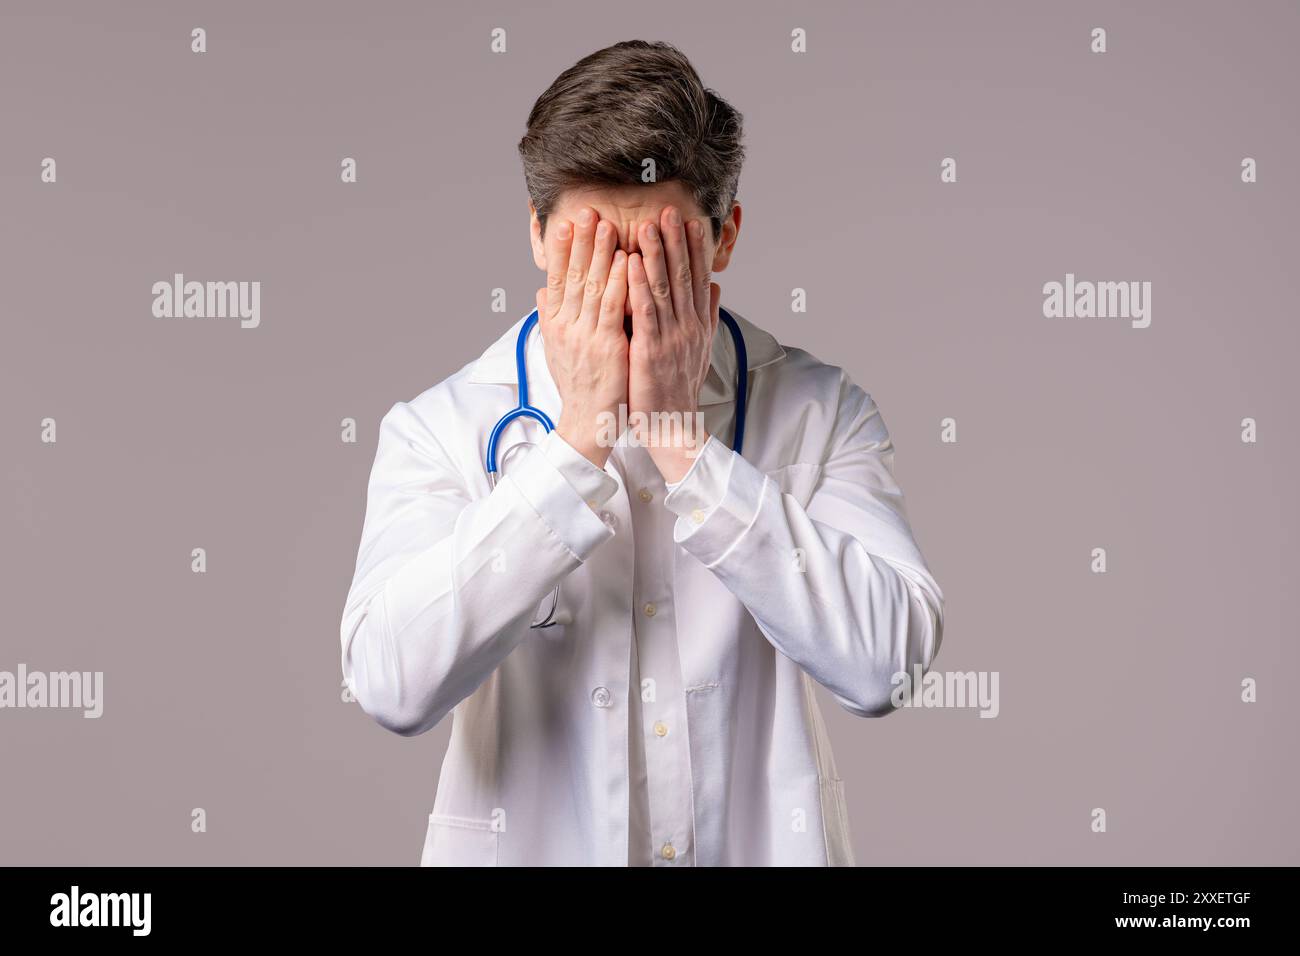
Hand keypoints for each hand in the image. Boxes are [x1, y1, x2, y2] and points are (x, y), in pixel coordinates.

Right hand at [538, 206, 628, 467]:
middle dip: (581, 241)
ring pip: (593, 286)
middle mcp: (565, 327)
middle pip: (573, 275)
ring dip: (600, 253)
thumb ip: (550, 316)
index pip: (557, 277)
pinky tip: (626, 261)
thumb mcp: (558, 349)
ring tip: (608, 224)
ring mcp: (585, 336)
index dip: (561, 248)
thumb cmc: (579, 386)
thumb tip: (541, 289)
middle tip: (588, 210)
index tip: (567, 221)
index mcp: (555, 324)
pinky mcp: (607, 347)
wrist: (587, 423)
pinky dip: (619, 283)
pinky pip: (613, 309)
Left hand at [627, 204, 720, 482]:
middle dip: (676, 240)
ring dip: (657, 253)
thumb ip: (707, 316)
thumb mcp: (699, 350)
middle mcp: (688, 327)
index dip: (695, 248)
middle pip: (683, 275)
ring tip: (649, 223)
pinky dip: (640, 285)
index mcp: (698, 326)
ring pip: (664, 287)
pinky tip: (634, 262)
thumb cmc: (678, 390)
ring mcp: (671, 338)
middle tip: (669, 209)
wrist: (673, 427)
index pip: (699, 278)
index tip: (692, 220)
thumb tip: (717, 286)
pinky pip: (645, 311)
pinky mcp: (650, 350)